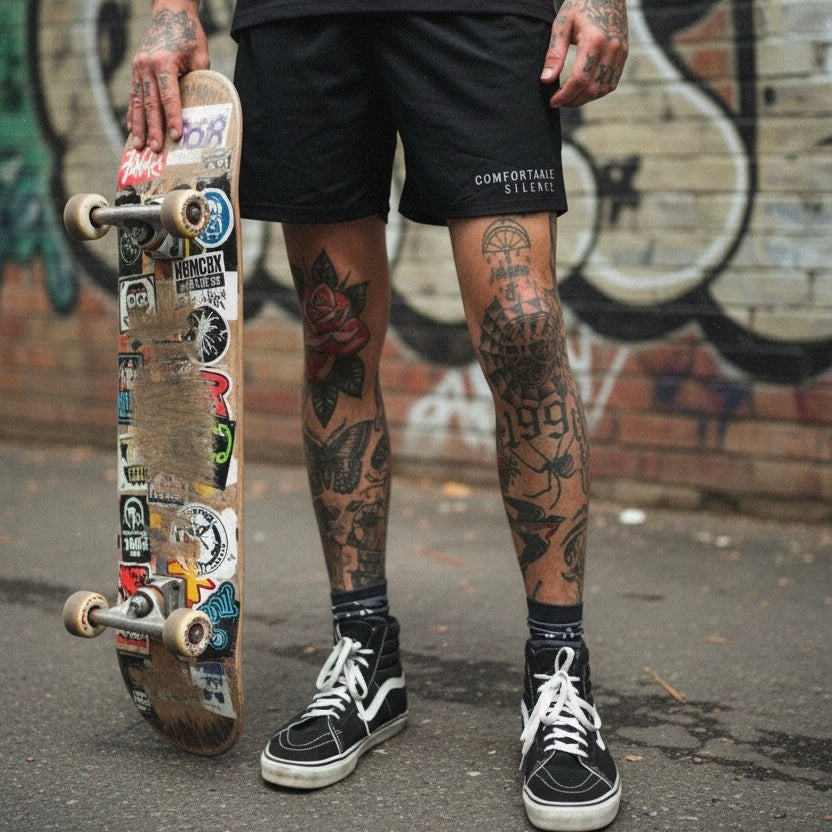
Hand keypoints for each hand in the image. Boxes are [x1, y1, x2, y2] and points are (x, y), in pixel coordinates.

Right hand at [128, 0, 209, 151]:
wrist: (169, 12)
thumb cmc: (189, 35)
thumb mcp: (200, 57)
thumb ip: (199, 81)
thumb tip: (202, 109)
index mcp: (163, 62)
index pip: (169, 97)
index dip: (173, 118)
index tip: (177, 137)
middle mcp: (146, 66)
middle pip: (150, 104)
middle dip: (154, 129)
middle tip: (156, 150)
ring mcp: (138, 68)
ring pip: (138, 102)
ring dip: (139, 127)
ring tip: (140, 147)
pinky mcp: (135, 70)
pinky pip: (133, 96)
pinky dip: (133, 114)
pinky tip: (132, 130)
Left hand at [541, 0, 628, 107]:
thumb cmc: (581, 3)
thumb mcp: (562, 24)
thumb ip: (555, 53)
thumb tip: (546, 79)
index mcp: (594, 41)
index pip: (579, 80)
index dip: (565, 95)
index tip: (552, 101)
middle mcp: (611, 49)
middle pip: (592, 88)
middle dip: (573, 100)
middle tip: (558, 102)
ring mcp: (621, 52)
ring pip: (603, 89)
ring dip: (585, 99)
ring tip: (569, 98)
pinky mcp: (624, 54)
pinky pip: (612, 82)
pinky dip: (597, 91)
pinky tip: (583, 90)